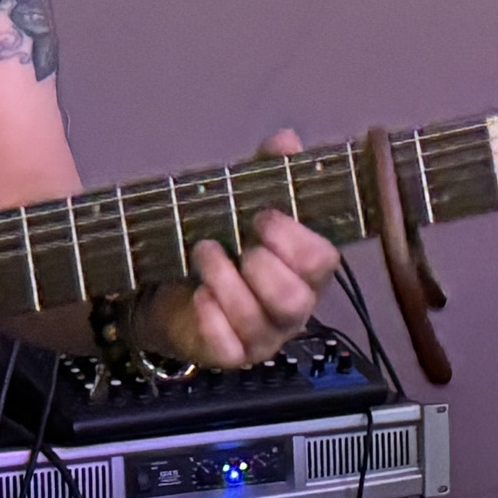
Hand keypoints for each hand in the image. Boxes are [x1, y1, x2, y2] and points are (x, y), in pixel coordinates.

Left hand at [140, 129, 341, 368]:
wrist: (175, 292)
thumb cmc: (225, 246)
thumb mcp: (244, 203)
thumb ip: (268, 172)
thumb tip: (286, 141)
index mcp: (307, 271)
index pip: (322, 262)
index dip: (293, 239)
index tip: (262, 217)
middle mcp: (293, 308)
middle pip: (294, 298)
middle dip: (260, 265)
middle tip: (236, 240)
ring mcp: (264, 336)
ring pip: (257, 319)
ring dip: (225, 280)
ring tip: (204, 253)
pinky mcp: (232, 356)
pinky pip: (227, 345)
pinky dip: (210, 316)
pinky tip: (198, 294)